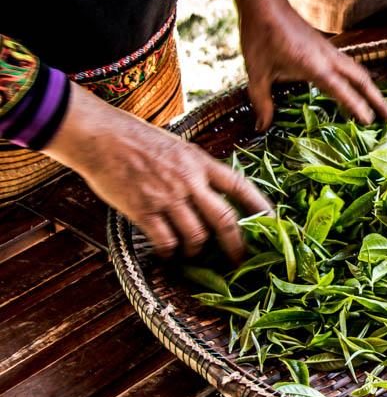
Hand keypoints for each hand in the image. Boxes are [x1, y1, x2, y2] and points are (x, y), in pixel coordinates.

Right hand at [44, 85, 271, 260]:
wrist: (101, 136)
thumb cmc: (137, 138)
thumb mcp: (178, 146)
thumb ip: (197, 168)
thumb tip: (214, 189)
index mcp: (201, 162)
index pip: (241, 186)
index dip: (260, 206)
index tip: (274, 223)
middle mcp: (190, 181)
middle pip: (225, 220)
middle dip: (237, 245)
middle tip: (240, 259)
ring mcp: (168, 197)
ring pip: (197, 236)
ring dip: (199, 250)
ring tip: (194, 253)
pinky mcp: (144, 211)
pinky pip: (166, 241)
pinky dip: (171, 252)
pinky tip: (169, 253)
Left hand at [228, 0, 386, 129]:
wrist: (264, 2)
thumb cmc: (260, 36)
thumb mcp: (256, 72)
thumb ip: (262, 102)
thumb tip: (261, 128)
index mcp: (314, 65)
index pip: (342, 90)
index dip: (357, 107)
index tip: (370, 122)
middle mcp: (328, 57)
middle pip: (362, 79)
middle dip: (378, 99)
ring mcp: (330, 50)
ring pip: (359, 71)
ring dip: (372, 88)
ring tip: (382, 106)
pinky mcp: (326, 47)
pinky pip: (350, 65)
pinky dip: (360, 79)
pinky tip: (359, 87)